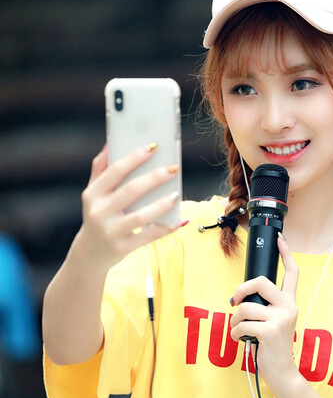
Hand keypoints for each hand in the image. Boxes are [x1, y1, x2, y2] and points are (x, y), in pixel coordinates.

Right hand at [72, 143, 184, 272]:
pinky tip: (179, 219)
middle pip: (131, 191)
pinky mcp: (123, 247)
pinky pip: (149, 236)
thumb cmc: (98, 215)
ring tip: (176, 194)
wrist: (89, 254)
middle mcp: (99, 212)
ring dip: (161, 205)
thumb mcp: (93, 193)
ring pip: (141, 216)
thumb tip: (109, 143)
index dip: (134, 157)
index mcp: (93, 194)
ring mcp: (111, 231)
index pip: (115, 171)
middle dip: (154, 178)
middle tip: (173, 168)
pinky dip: (165, 228)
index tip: (153, 146)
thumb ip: (100, 169)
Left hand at [230, 235, 299, 389]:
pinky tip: (240, 339)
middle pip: (261, 281)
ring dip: (234, 319)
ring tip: (238, 328)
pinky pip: (242, 324)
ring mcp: (280, 319)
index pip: (292, 272)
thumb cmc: (273, 346)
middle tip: (235, 301)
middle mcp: (288, 307)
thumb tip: (243, 296)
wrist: (283, 373)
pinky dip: (234, 332)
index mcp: (290, 302)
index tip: (280, 239)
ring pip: (245, 307)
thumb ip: (266, 306)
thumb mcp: (275, 322)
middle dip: (241, 289)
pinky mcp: (270, 331)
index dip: (286, 253)